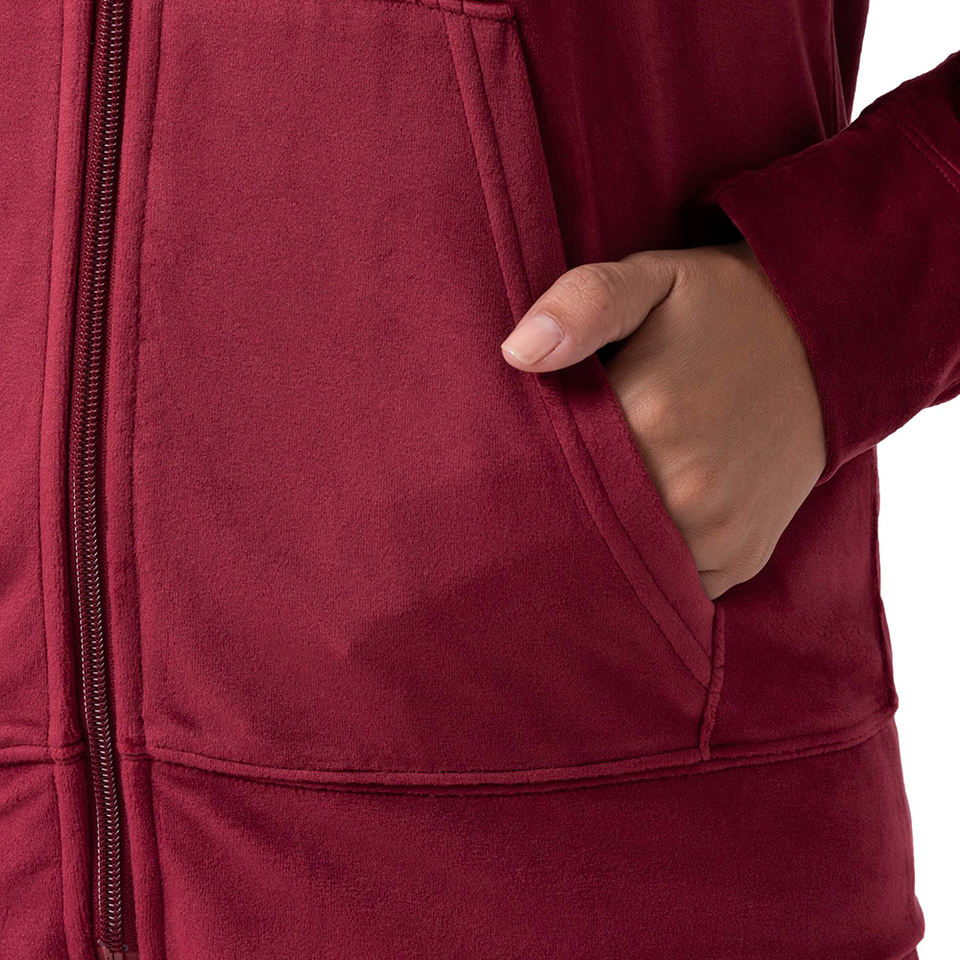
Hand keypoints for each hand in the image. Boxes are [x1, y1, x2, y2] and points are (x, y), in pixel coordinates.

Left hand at [500, 240, 826, 598]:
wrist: (827, 342)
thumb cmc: (724, 307)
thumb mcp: (653, 280)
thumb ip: (586, 303)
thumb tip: (517, 351)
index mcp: (649, 420)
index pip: (552, 473)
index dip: (531, 467)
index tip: (525, 455)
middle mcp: (687, 491)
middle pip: (588, 524)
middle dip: (568, 507)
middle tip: (566, 477)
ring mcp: (720, 532)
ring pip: (630, 559)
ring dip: (613, 539)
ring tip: (612, 495)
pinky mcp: (743, 557)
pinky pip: (675, 582)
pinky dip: (658, 559)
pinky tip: (656, 516)